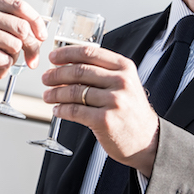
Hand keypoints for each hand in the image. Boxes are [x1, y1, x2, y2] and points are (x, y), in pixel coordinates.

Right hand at [0, 0, 46, 90]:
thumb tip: (31, 33)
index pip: (19, 5)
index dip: (36, 21)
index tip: (42, 35)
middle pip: (22, 28)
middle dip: (32, 48)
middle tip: (30, 61)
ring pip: (15, 46)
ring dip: (12, 61)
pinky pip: (4, 61)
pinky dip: (1, 71)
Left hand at [43, 45, 159, 175]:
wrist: (147, 140)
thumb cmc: (131, 111)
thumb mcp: (125, 84)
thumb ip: (103, 72)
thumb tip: (68, 66)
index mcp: (124, 68)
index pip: (90, 53)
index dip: (67, 53)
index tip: (53, 57)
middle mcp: (121, 82)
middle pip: (79, 71)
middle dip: (57, 74)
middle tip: (46, 78)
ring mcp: (114, 101)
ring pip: (74, 92)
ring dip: (55, 93)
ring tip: (47, 95)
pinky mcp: (105, 121)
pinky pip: (75, 111)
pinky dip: (61, 110)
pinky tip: (57, 110)